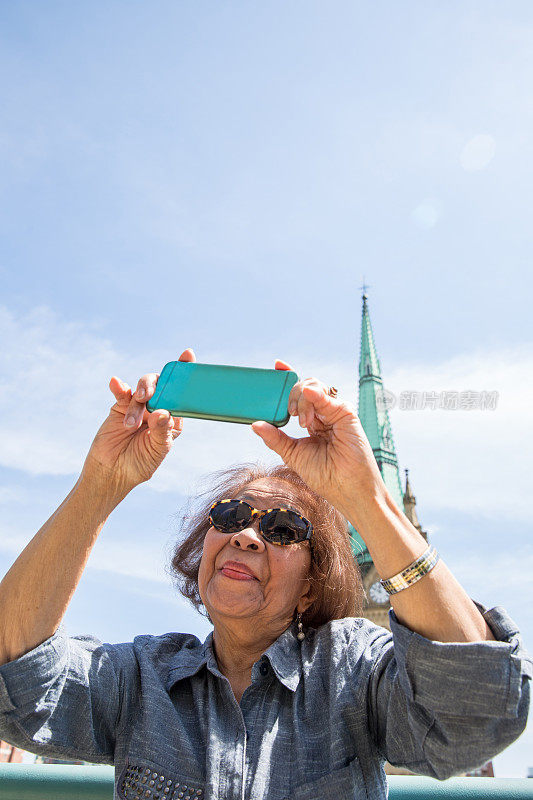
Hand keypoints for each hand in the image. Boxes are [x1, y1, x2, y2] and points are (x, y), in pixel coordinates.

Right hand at [82, 348, 195, 493]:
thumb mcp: (157, 450)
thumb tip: (162, 412)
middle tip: (149, 393)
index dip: (186, 373)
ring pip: (143, 387)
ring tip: (136, 409)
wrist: (112, 473)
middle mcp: (158, 408)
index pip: (182, 393)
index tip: (188, 355)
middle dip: (158, 383)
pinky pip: (121, 393)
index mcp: (173, 418)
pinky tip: (116, 383)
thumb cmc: (140, 463)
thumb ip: (161, 431)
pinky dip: (119, 387)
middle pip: (162, 385)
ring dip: (140, 394)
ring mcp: (139, 406)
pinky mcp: (120, 406)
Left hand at [251, 360, 387, 519]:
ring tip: (302, 422)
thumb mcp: (292, 454)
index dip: (288, 377)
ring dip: (301, 399)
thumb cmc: (324, 475)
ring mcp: (334, 411)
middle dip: (290, 394)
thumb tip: (255, 424)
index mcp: (311, 421)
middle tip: (288, 414)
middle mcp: (323, 413)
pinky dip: (316, 395)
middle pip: (303, 387)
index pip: (298, 394)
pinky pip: (328, 397)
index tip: (276, 366)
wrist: (346, 488)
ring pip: (313, 387)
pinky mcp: (345, 413)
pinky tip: (310, 395)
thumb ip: (275, 438)